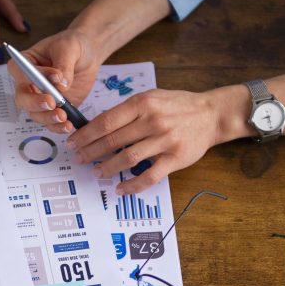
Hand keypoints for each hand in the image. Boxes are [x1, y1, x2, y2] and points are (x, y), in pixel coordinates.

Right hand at [10, 29, 103, 134]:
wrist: (88, 55)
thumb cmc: (73, 45)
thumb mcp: (69, 48)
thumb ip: (64, 65)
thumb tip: (61, 84)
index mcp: (26, 63)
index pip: (19, 72)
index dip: (32, 78)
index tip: (54, 77)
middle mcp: (29, 83)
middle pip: (22, 98)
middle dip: (35, 103)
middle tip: (52, 103)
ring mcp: (40, 98)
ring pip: (35, 114)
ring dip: (48, 118)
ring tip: (63, 117)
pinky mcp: (53, 109)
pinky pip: (50, 122)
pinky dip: (58, 127)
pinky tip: (68, 126)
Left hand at [67, 89, 227, 193]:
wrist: (211, 114)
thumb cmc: (178, 106)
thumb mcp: (151, 97)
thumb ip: (128, 110)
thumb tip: (100, 126)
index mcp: (142, 103)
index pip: (106, 121)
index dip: (86, 134)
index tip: (73, 142)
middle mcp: (151, 121)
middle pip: (112, 140)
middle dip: (91, 152)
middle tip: (79, 159)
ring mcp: (164, 140)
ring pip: (128, 158)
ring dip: (108, 168)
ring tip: (97, 172)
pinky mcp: (175, 158)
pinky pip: (149, 176)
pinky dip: (132, 185)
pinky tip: (121, 188)